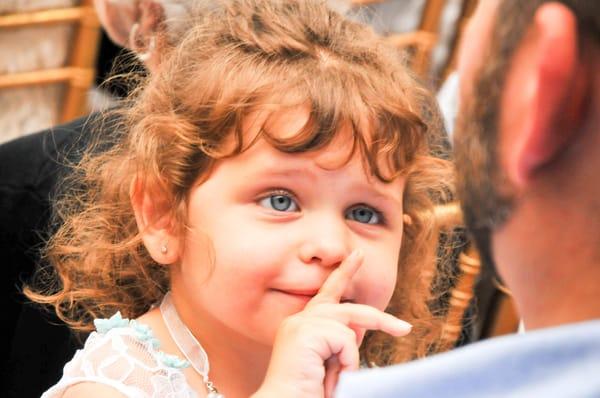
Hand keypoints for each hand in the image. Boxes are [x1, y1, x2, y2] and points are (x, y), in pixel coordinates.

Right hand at [253, 250, 411, 397]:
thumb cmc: (307, 391)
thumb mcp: (330, 363)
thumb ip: (340, 342)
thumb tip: (360, 329)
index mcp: (302, 326)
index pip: (328, 293)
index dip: (344, 272)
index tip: (357, 254)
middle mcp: (299, 320)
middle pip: (348, 308)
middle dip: (379, 318)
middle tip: (404, 329)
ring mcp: (300, 324)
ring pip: (348, 325)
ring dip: (350, 357)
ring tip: (335, 379)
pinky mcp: (305, 332)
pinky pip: (345, 339)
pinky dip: (346, 361)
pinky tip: (328, 377)